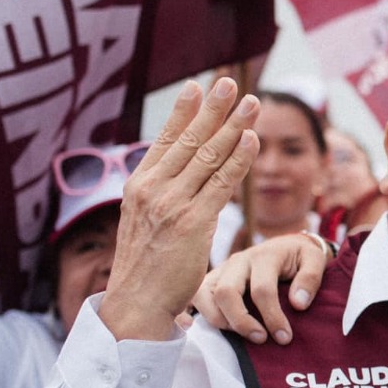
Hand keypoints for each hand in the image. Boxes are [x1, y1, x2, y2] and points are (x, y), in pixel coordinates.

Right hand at [100, 79, 258, 340]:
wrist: (135, 304)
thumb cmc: (145, 267)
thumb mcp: (144, 222)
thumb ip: (160, 196)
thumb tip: (176, 177)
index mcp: (138, 186)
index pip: (164, 140)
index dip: (183, 111)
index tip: (197, 86)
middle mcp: (152, 188)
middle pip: (189, 139)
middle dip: (212, 108)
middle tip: (230, 82)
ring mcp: (172, 204)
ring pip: (208, 155)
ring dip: (233, 126)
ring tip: (251, 103)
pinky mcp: (193, 222)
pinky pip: (222, 183)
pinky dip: (239, 158)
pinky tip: (252, 139)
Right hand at [194, 232, 330, 343]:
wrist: (286, 245)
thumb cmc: (299, 257)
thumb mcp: (314, 259)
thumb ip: (310, 279)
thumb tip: (298, 303)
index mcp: (264, 256)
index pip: (262, 289)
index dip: (272, 317)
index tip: (284, 337)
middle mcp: (238, 261)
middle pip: (226, 292)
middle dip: (241, 321)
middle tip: (260, 339)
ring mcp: (222, 270)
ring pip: (204, 295)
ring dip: (218, 320)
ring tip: (238, 337)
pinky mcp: (211, 280)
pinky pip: (193, 295)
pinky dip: (192, 313)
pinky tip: (199, 328)